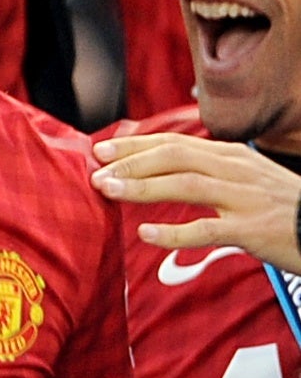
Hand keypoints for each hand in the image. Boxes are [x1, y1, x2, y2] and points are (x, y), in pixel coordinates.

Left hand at [93, 131, 300, 270]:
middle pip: (174, 156)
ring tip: (108, 191)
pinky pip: (207, 229)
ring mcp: (245, 199)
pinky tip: (146, 234)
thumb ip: (210, 170)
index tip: (101, 150)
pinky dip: (174, 232)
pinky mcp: (254, 231)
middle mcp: (236, 171)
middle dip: (130, 161)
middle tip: (96, 170)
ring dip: (141, 187)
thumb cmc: (283, 208)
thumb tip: (162, 167)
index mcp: (232, 156)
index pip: (175, 143)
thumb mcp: (248, 178)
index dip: (136, 145)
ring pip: (185, 185)